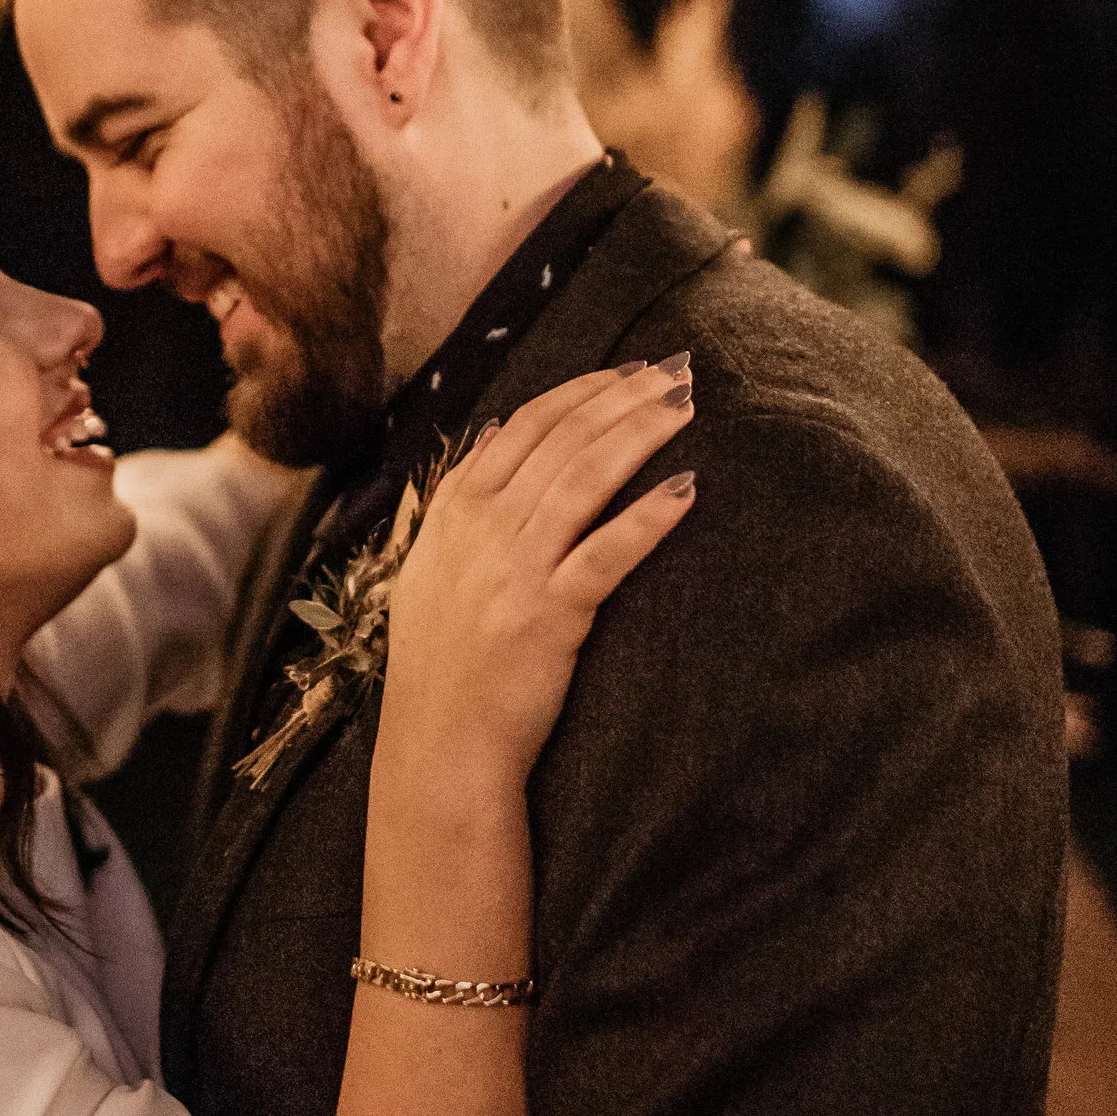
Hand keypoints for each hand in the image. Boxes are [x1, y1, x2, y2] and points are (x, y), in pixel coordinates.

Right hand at [382, 360, 694, 783]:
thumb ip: (461, 499)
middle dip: (625, 396)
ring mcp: (515, 570)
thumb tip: (498, 433)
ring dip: (641, 433)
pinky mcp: (550, 615)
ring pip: (586, 478)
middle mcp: (482, 529)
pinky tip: (687, 489)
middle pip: (564, 440)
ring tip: (687, 407)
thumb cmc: (440, 663)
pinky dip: (648, 516)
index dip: (583, 390)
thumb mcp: (430, 567)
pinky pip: (607, 552)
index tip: (629, 369)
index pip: (526, 425)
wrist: (439, 746)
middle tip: (677, 370)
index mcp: (453, 512)